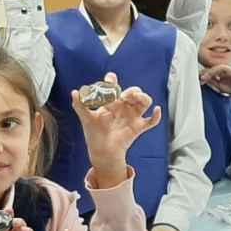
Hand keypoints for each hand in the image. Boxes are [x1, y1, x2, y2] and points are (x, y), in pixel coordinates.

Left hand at [71, 72, 162, 187]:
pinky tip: (156, 111)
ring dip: (143, 97)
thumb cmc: (94, 134)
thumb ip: (80, 105)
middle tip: (124, 95)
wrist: (101, 152)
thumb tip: (74, 92)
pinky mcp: (138, 127)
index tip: (110, 79)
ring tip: (136, 99)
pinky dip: (156, 116)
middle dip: (131, 90)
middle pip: (134, 92)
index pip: (115, 87)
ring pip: (144, 102)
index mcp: (112, 102)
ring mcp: (132, 116)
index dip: (113, 81)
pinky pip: (151, 121)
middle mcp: (124, 106)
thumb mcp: (86, 118)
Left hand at [200, 65, 230, 95]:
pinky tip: (209, 76)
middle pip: (212, 68)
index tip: (198, 79)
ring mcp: (228, 69)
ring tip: (203, 78)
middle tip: (198, 77)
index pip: (211, 71)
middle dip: (205, 73)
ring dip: (208, 72)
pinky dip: (214, 72)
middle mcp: (225, 70)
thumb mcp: (218, 85)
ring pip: (215, 68)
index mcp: (222, 73)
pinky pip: (220, 68)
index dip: (204, 74)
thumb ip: (212, 81)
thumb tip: (203, 78)